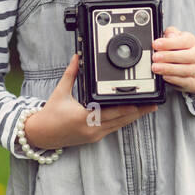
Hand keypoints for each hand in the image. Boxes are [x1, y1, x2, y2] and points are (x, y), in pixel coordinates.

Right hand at [22, 52, 157, 150]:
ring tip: (148, 108)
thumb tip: (77, 56)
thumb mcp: (60, 91)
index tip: (139, 99)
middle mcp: (91, 128)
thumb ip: (71, 73)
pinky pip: (113, 128)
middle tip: (153, 104)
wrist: (42, 135)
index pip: (111, 111)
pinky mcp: (94, 137)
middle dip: (138, 112)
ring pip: (119, 126)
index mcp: (83, 117)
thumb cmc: (50, 114)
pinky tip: (133, 115)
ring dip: (134, 117)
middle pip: (120, 120)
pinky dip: (123, 121)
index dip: (127, 106)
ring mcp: (94, 135)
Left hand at [151, 26, 194, 95]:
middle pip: (187, 56)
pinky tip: (164, 76)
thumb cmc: (177, 48)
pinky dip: (173, 79)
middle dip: (169, 57)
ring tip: (156, 67)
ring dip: (169, 69)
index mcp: (190, 41)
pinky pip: (184, 81)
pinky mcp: (190, 81)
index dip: (169, 43)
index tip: (155, 44)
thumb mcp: (173, 36)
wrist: (187, 64)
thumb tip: (169, 36)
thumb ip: (171, 33)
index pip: (183, 41)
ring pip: (186, 70)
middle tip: (155, 57)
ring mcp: (194, 68)